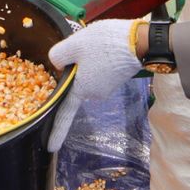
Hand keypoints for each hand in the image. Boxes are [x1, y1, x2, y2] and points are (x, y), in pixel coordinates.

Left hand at [45, 19, 144, 151]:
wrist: (138, 42)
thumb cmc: (104, 44)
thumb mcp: (74, 44)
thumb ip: (58, 56)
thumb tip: (57, 64)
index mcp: (81, 89)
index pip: (65, 114)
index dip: (57, 131)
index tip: (51, 147)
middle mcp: (94, 94)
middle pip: (76, 84)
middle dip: (75, 69)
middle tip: (79, 48)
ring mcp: (106, 88)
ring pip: (88, 75)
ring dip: (87, 62)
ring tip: (94, 45)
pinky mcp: (115, 79)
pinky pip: (99, 72)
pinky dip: (97, 61)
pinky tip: (103, 48)